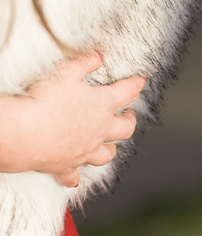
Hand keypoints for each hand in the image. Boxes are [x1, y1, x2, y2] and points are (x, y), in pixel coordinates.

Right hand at [0, 53, 143, 186]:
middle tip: (130, 117)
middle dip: (129, 122)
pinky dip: (74, 176)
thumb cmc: (44, 102)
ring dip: (110, 150)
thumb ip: (84, 63)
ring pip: (106, 154)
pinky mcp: (66, 166)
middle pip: (124, 129)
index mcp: (101, 105)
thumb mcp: (65, 72)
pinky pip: (73, 175)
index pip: (127, 92)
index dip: (136, 84)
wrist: (26, 133)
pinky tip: (75, 178)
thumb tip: (99, 57)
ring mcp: (84, 151)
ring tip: (111, 147)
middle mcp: (98, 131)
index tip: (141, 81)